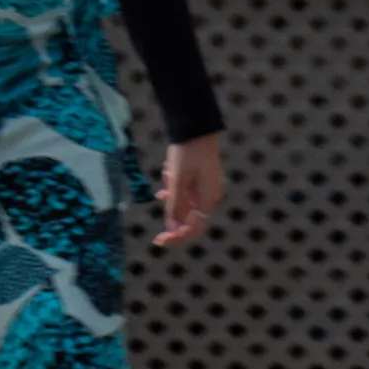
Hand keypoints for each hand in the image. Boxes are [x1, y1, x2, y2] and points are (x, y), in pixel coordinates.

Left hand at [154, 132, 224, 246]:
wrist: (195, 128)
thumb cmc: (187, 154)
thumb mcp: (177, 180)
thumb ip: (176, 204)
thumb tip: (174, 228)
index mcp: (208, 199)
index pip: (194, 229)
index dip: (176, 237)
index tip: (158, 240)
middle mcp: (210, 196)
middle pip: (188, 216)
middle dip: (171, 209)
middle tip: (161, 191)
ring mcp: (206, 187)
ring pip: (184, 201)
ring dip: (171, 193)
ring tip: (169, 172)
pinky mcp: (201, 178)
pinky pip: (184, 189)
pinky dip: (174, 185)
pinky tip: (169, 170)